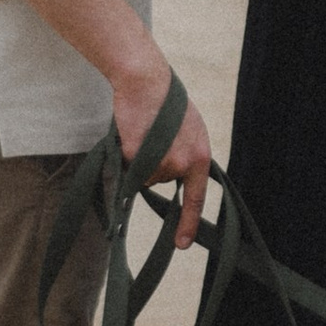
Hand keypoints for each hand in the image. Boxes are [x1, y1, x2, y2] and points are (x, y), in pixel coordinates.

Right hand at [116, 61, 212, 247]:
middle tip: (154, 136)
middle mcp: (181, 164)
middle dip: (152, 165)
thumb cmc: (165, 102)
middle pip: (160, 181)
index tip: (181, 244)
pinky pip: (127, 167)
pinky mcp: (136, 158)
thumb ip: (187, 154)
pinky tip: (132, 133)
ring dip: (139, 160)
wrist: (146, 82)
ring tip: (145, 131)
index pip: (196, 198)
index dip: (188, 223)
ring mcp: (158, 162)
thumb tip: (174, 174)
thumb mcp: (190, 129)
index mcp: (199, 157)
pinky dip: (126, 154)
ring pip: (142, 176)